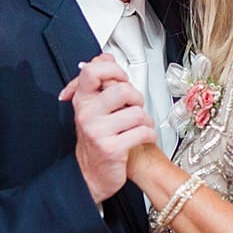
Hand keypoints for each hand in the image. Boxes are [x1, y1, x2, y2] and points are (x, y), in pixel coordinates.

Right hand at [60, 54, 156, 203]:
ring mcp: (98, 132)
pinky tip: (142, 138)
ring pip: (137, 112)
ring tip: (138, 126)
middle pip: (122, 89)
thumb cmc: (97, 139)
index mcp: (82, 100)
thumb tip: (104, 56)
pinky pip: (143, 132)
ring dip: (146, 120)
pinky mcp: (111, 148)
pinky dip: (150, 135)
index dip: (113, 70)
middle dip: (137, 98)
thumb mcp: (93, 108)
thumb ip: (99, 82)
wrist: (91, 176)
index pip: (92, 70)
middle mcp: (87, 114)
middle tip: (134, 107)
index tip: (121, 78)